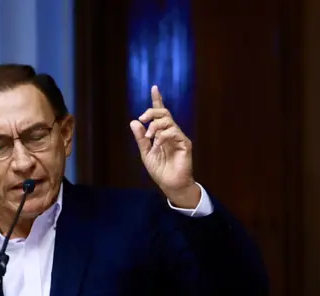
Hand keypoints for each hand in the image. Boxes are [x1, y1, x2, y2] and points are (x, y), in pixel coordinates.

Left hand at [128, 85, 198, 207]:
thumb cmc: (160, 170)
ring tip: (150, 137)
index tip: (154, 88)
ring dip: (155, 126)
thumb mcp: (146, 153)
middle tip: (143, 118)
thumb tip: (134, 122)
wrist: (170, 185)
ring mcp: (179, 137)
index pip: (160, 114)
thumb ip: (141, 138)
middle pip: (164, 113)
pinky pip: (174, 132)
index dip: (157, 100)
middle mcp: (171, 133)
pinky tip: (158, 143)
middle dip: (152, 112)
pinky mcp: (185, 144)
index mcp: (162, 133)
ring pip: (168, 121)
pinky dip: (163, 135)